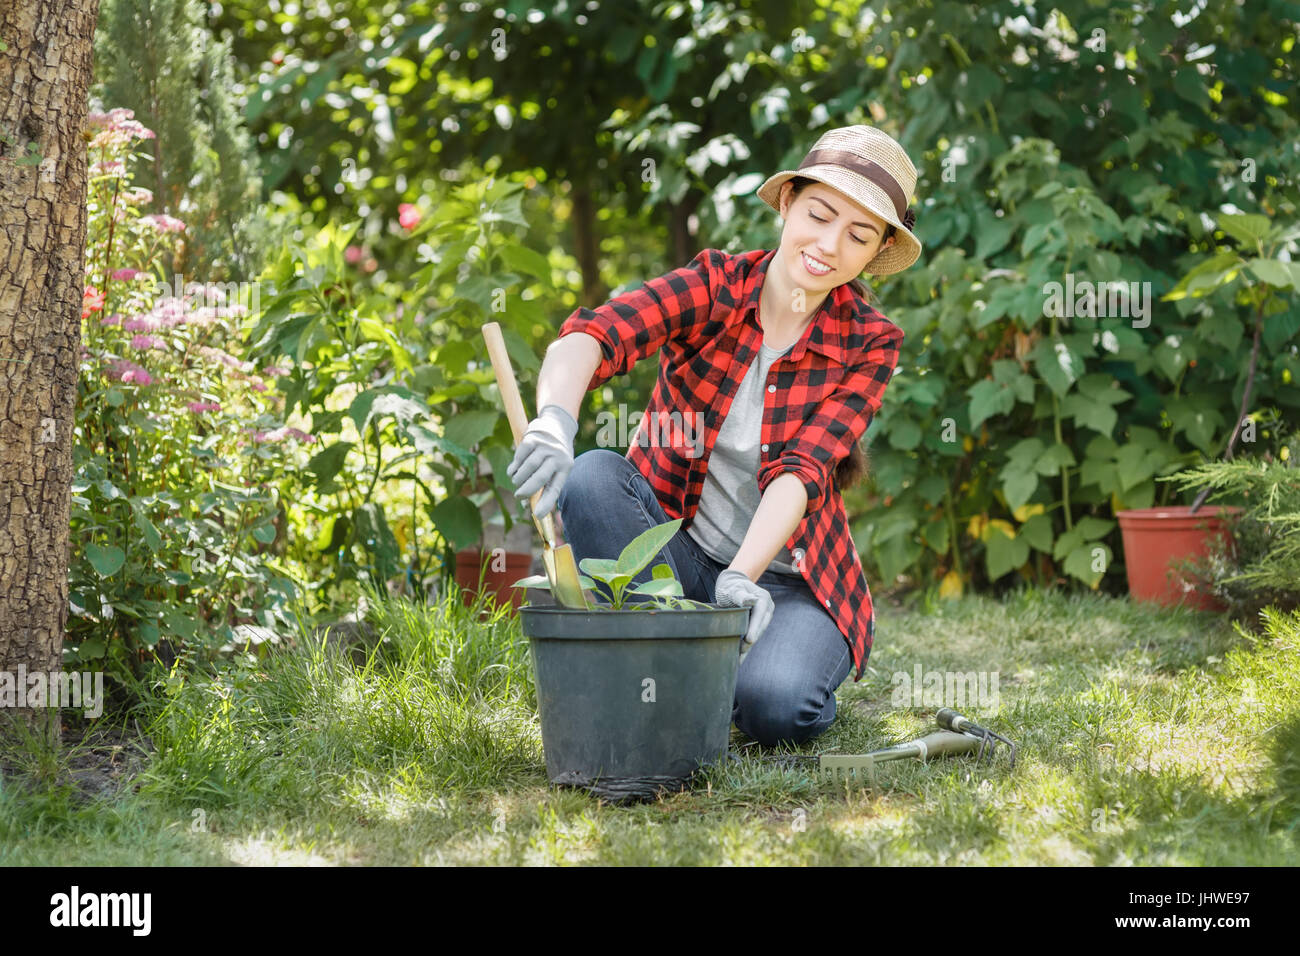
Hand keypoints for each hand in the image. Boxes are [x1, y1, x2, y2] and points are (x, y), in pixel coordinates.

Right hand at [507, 404, 577, 519]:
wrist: (557, 425)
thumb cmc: (555, 455)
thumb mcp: (558, 467)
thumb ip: (546, 485)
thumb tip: (534, 509)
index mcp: (566, 467)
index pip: (556, 488)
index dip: (547, 503)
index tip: (538, 515)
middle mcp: (557, 456)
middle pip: (540, 477)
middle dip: (527, 490)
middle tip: (519, 496)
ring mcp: (545, 446)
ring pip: (529, 466)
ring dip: (519, 478)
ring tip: (516, 482)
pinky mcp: (533, 439)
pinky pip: (520, 455)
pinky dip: (515, 466)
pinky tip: (513, 471)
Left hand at [714, 568, 773, 655]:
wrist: (733, 585)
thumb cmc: (731, 587)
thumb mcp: (734, 589)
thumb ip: (740, 594)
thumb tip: (749, 600)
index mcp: (763, 598)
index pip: (759, 615)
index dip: (755, 628)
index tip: (749, 640)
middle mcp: (767, 608)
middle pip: (761, 627)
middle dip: (751, 641)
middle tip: (741, 652)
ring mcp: (764, 616)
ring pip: (758, 633)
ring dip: (749, 646)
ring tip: (738, 660)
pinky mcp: (759, 623)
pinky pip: (754, 635)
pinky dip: (747, 645)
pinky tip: (740, 657)